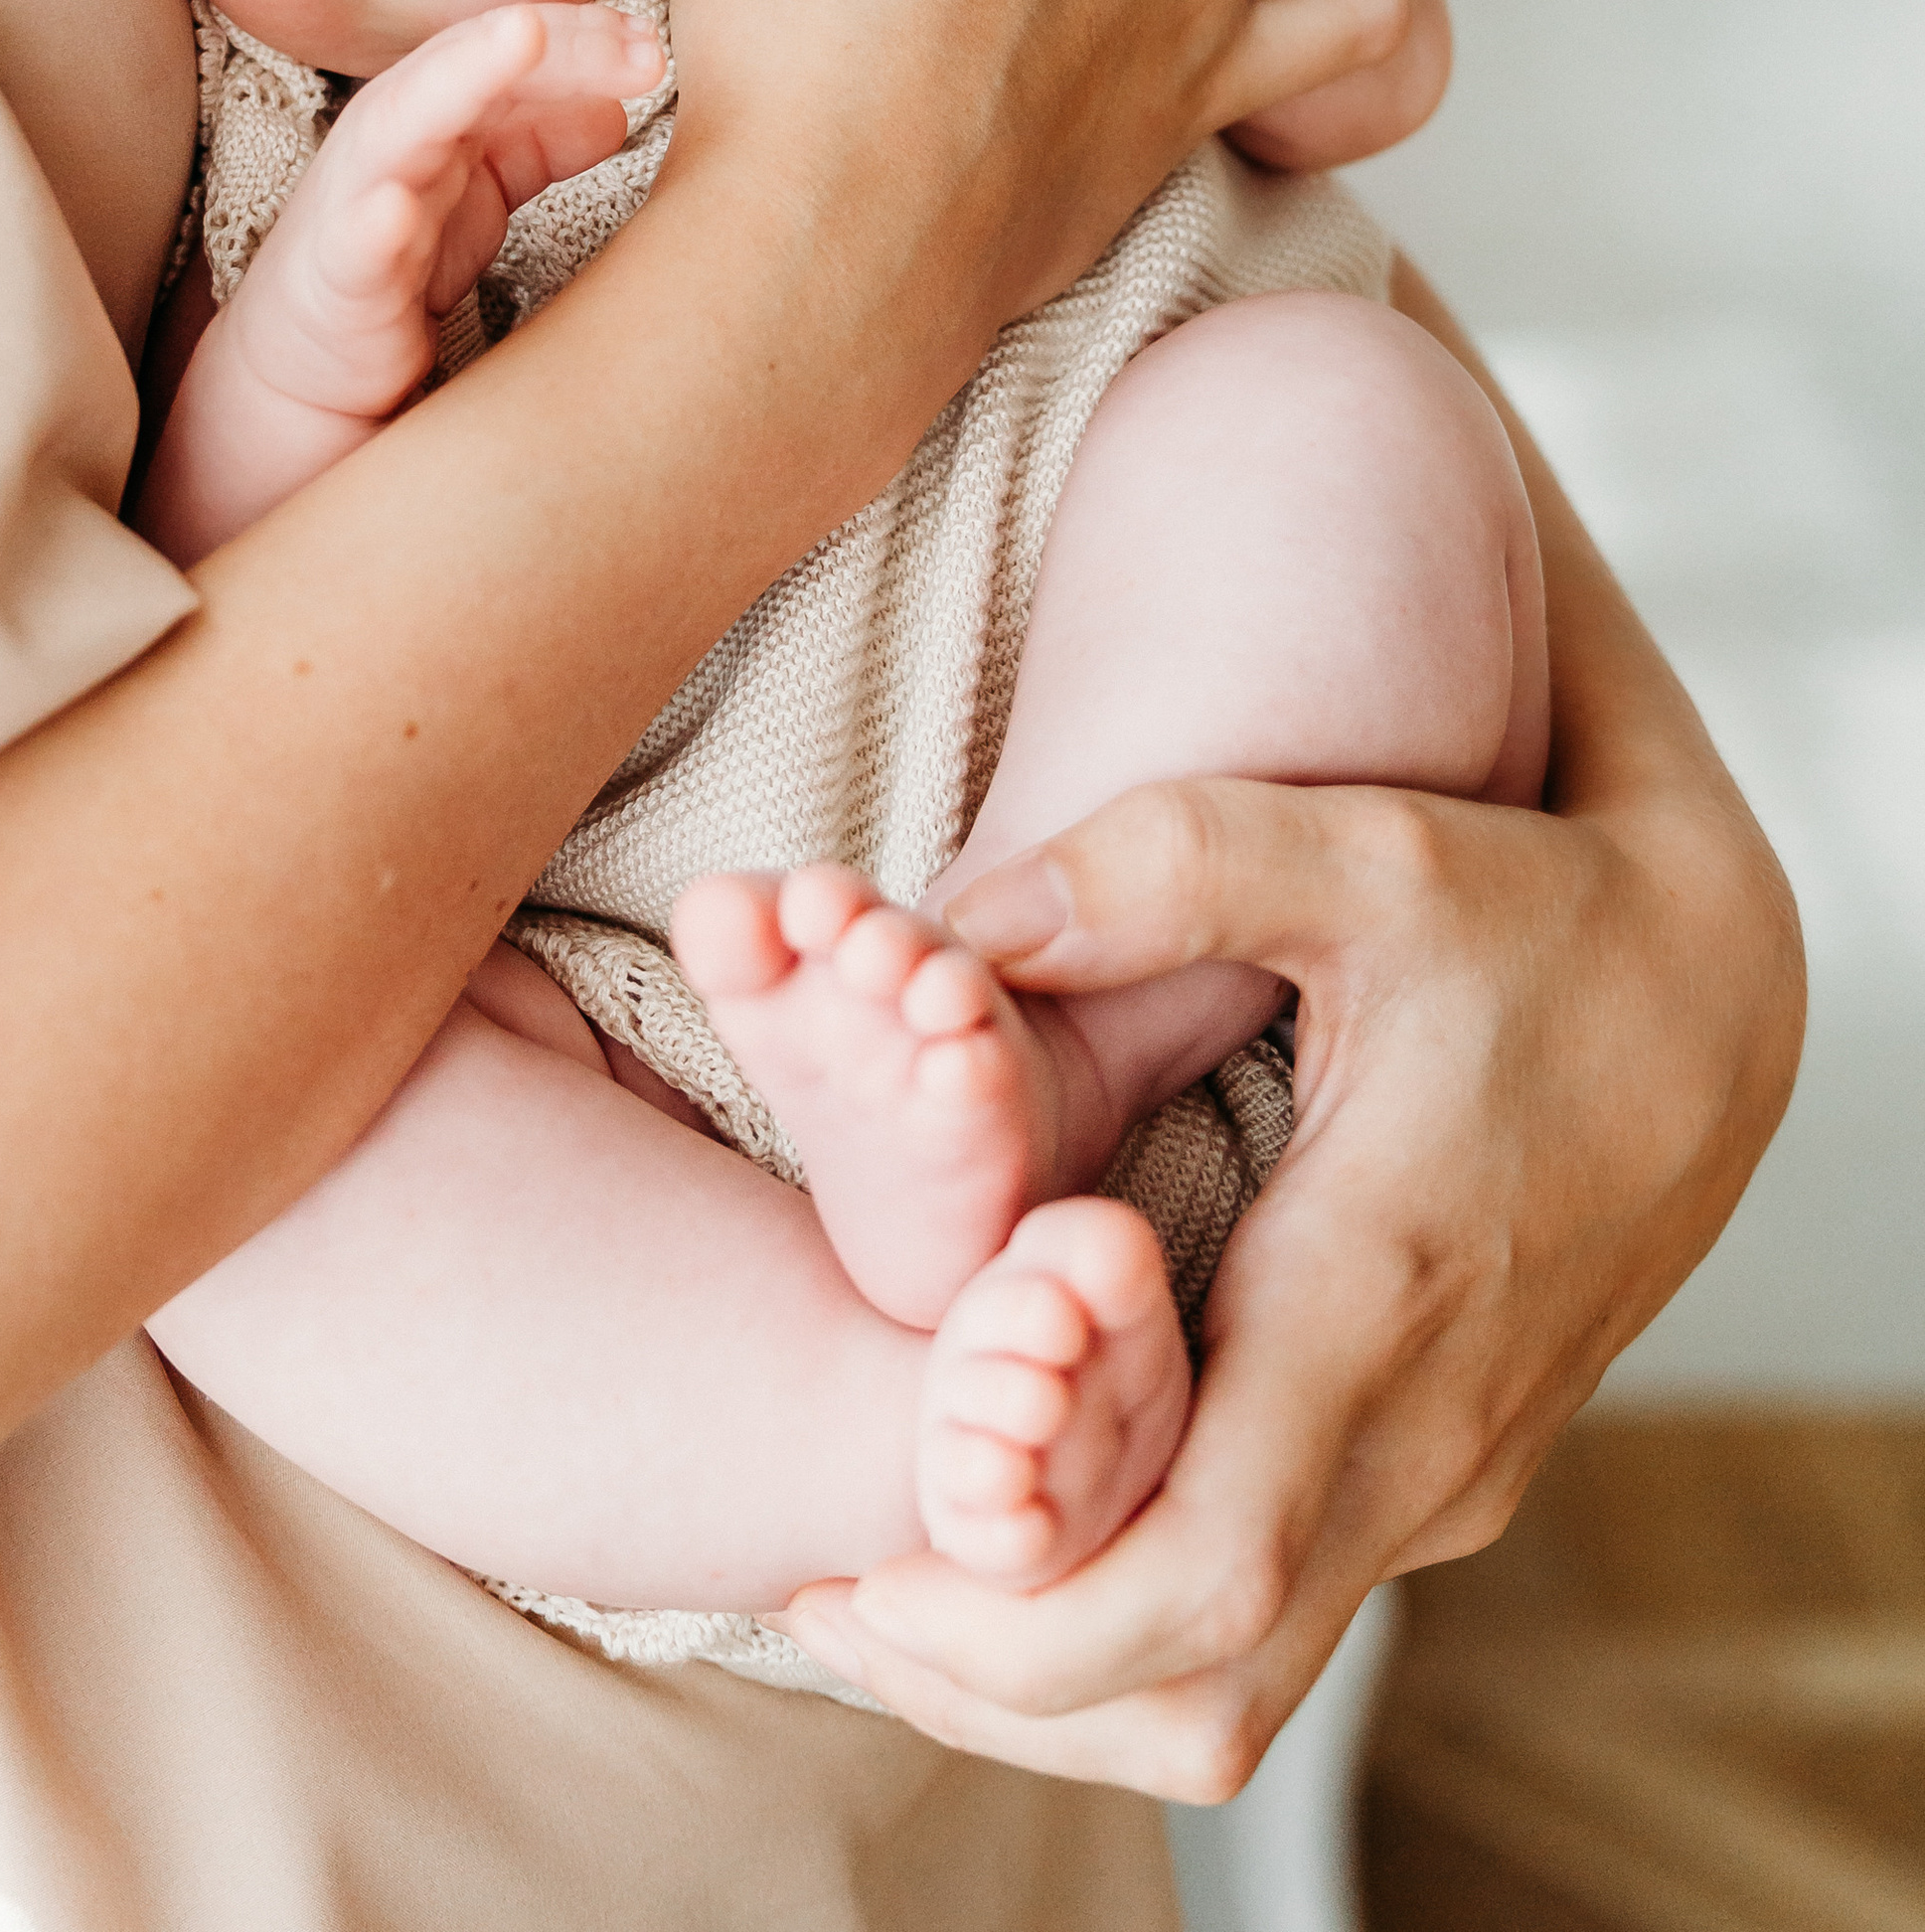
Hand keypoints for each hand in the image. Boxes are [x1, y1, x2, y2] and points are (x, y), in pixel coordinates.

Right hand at [141, 0, 662, 553]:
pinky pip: (353, 249)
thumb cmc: (392, 267)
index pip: (510, 54)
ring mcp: (357, 207)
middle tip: (635, 47)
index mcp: (436, 118)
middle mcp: (394, 144)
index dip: (582, 43)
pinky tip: (398, 207)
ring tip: (521, 40)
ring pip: (402, 127)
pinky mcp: (335, 286)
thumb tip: (616, 107)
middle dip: (548, 44)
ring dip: (459, 81)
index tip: (653, 50)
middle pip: (467, 68)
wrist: (301, 369)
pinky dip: (372, 224)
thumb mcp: (480, 197)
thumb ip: (535, 145)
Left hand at [775, 272, 1803, 1793]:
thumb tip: (950, 917)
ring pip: (1234, 1692)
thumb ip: (1158, 866)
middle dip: (994, 1684)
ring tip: (873, 1586)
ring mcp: (1441, 1479)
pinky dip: (1127, 1631)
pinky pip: (1272, 1627)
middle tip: (815, 1589)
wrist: (1724, 994)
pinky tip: (1001, 1534)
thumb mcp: (1362, 848)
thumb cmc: (1533, 909)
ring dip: (1051, 1678)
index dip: (1021, 1620)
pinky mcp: (1437, 1475)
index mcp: (1384, 1301)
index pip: (1206, 1572)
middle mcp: (1421, 1439)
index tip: (855, 1569)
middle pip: (1197, 1690)